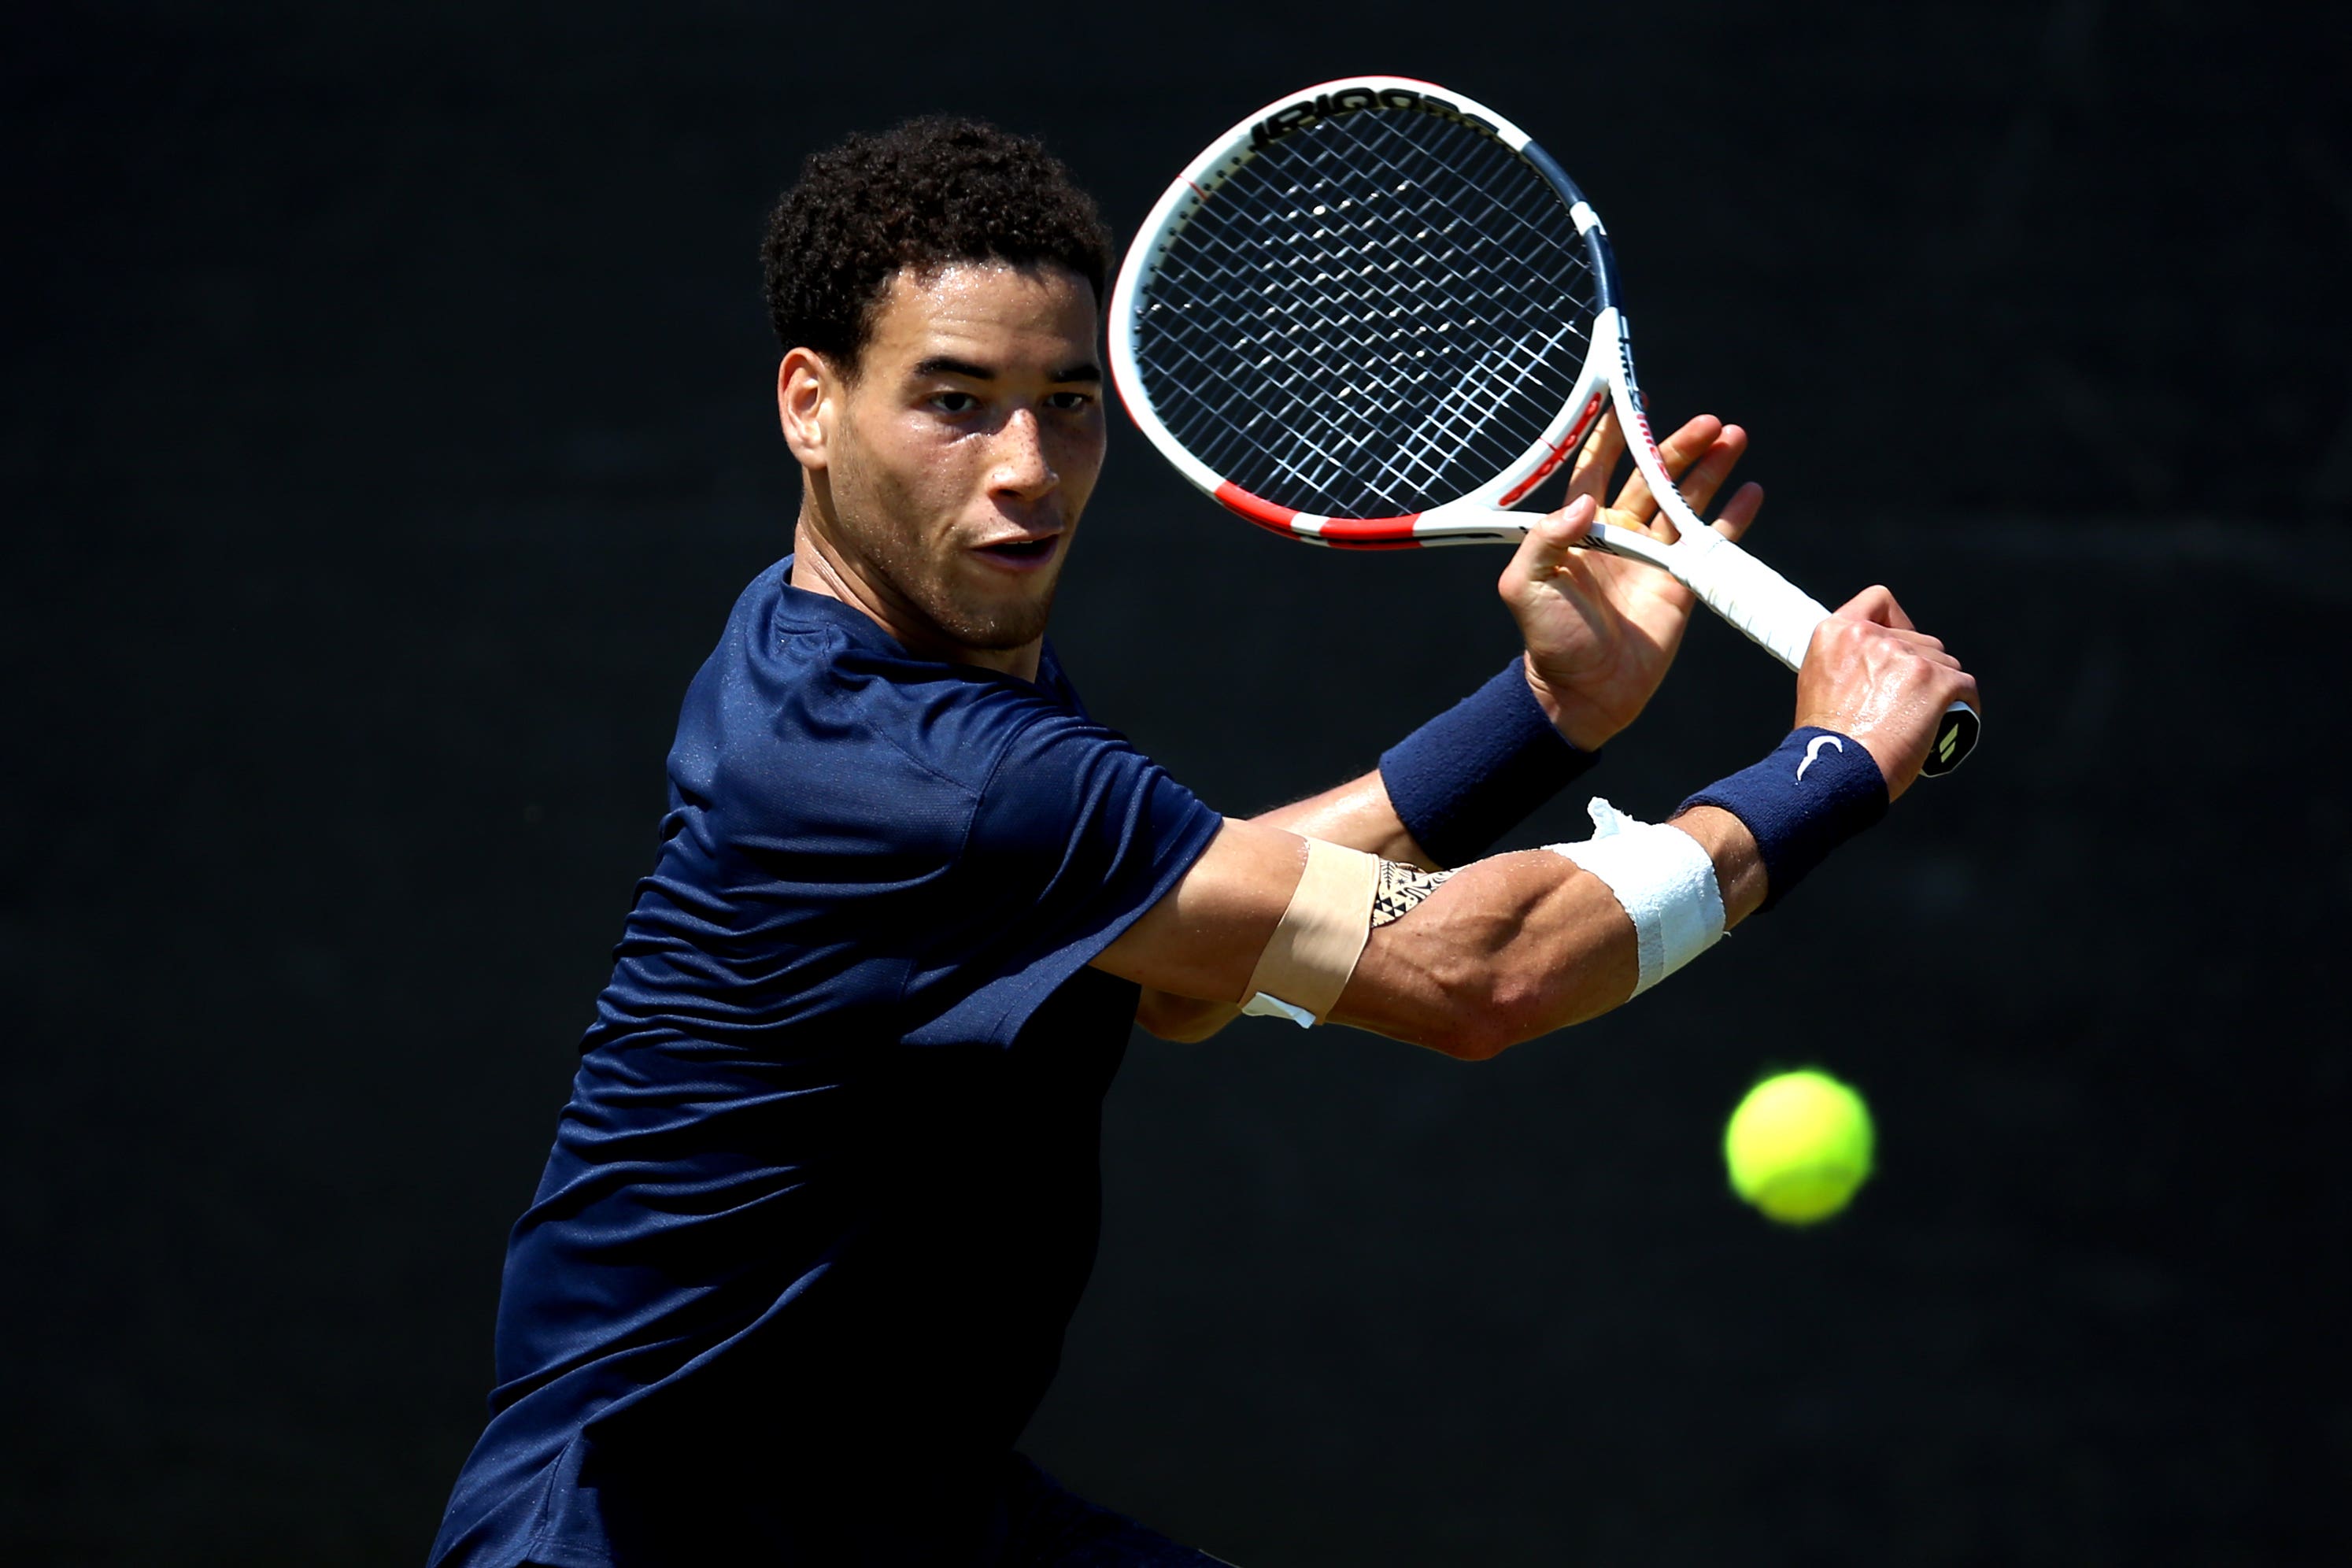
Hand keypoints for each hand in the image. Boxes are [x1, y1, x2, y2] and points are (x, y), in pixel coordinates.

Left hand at [1498, 413, 1763, 750]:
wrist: (1583, 693)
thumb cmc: (1548, 641)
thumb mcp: (1526, 586)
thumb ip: (1547, 539)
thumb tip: (1585, 502)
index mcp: (1577, 528)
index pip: (1595, 468)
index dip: (1612, 434)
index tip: (1629, 398)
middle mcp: (1618, 535)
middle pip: (1652, 476)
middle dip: (1679, 446)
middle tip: (1709, 422)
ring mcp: (1652, 557)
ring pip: (1685, 501)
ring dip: (1710, 470)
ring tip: (1735, 437)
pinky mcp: (1681, 583)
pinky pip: (1712, 542)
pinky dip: (1734, 517)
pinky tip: (1752, 491)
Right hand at [1794, 585, 1980, 799]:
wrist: (1837, 773)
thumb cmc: (1825, 744)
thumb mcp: (1817, 684)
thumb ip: (1846, 662)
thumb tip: (1877, 669)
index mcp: (1835, 632)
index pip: (1878, 601)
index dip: (1896, 622)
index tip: (1899, 646)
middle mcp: (1871, 636)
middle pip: (1919, 639)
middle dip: (1920, 668)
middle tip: (1906, 704)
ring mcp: (1906, 657)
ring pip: (1944, 663)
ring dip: (1939, 688)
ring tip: (1922, 720)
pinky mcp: (1935, 681)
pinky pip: (1964, 686)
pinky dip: (1962, 705)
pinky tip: (1952, 723)